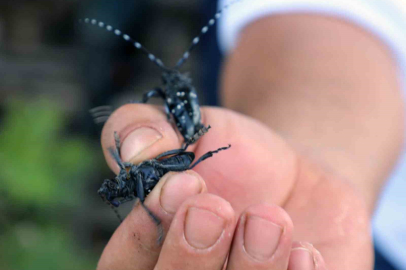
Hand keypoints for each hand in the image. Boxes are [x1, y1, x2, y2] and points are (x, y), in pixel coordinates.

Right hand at [97, 104, 369, 269]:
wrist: (294, 174)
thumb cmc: (232, 154)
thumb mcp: (189, 126)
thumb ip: (143, 125)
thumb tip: (136, 149)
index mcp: (152, 248)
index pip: (123, 264)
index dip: (143, 233)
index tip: (181, 184)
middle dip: (190, 257)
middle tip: (216, 207)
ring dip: (248, 267)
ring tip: (270, 218)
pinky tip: (304, 250)